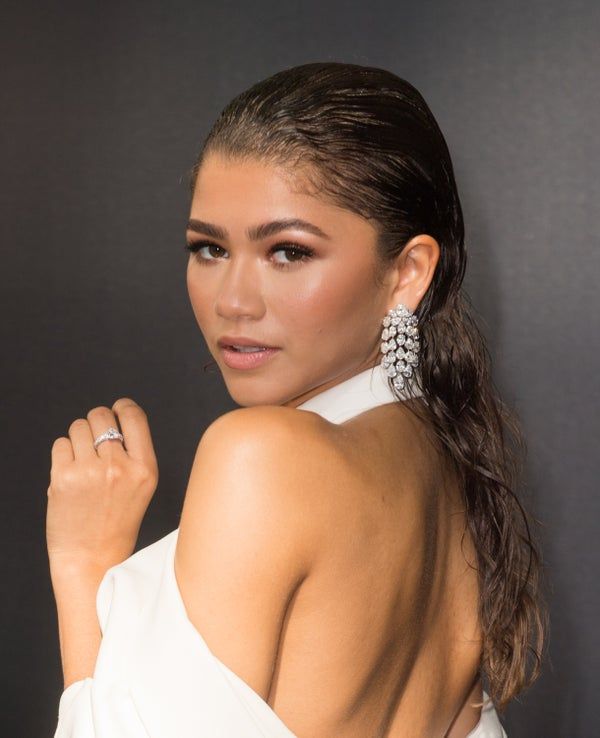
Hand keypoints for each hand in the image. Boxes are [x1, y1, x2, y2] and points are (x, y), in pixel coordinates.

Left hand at [46, 398, 158, 572]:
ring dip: (78, 439)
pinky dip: (63, 454)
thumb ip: (135, 452)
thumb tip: (117, 415)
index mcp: (145, 468)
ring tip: (83, 463)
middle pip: (101, 415)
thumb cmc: (116, 521)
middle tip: (94, 442)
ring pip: (78, 427)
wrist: (92, 556)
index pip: (134, 416)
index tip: (116, 410)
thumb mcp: (143, 486)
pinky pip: (60, 444)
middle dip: (96, 422)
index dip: (122, 407)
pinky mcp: (63, 478)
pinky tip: (71, 474)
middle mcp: (120, 467)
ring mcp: (90, 472)